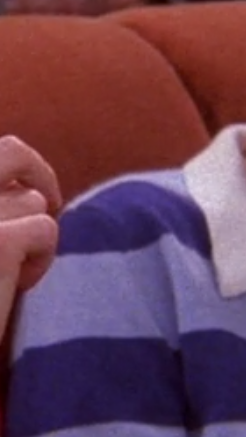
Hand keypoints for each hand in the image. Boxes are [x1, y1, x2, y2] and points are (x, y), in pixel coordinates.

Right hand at [0, 136, 60, 333]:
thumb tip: (25, 190)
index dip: (6, 173)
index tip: (16, 194)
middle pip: (11, 149)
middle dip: (39, 170)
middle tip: (48, 202)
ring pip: (33, 200)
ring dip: (34, 234)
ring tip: (12, 273)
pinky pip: (48, 227)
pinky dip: (45, 257)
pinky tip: (21, 287)